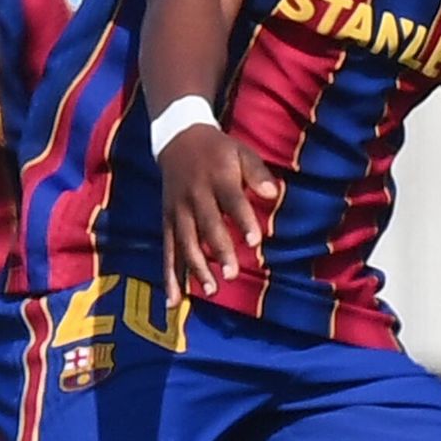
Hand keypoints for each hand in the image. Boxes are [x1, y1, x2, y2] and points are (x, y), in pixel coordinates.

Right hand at [158, 124, 273, 304]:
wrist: (178, 140)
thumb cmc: (219, 151)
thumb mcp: (241, 152)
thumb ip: (257, 172)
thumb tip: (273, 193)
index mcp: (217, 177)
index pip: (231, 200)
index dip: (243, 220)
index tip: (256, 242)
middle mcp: (195, 196)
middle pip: (206, 226)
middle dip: (219, 251)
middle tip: (232, 275)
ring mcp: (178, 211)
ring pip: (185, 242)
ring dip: (196, 268)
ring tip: (212, 290)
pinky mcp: (167, 221)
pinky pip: (167, 251)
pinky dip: (170, 276)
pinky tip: (175, 300)